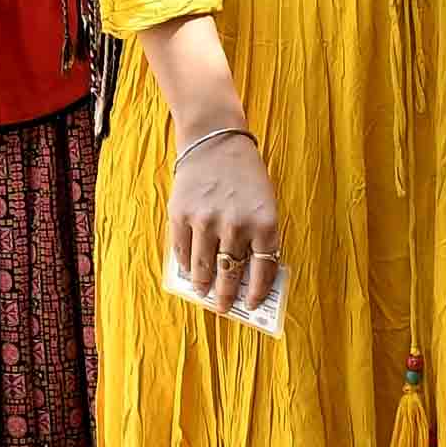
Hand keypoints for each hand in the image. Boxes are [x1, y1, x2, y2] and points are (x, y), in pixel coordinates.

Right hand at [166, 128, 284, 319]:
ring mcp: (206, 221)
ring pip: (203, 268)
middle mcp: (236, 225)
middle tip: (223, 307)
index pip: (263, 270)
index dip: (257, 292)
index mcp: (264, 223)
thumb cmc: (244, 174)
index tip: (251, 304)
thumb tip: (245, 274)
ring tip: (203, 292)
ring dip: (203, 285)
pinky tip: (188, 269)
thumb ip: (257, 236)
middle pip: (230, 274)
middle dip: (226, 296)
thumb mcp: (263, 202)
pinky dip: (185, 264)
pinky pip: (182, 251)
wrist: (214, 139)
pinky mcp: (181, 215)